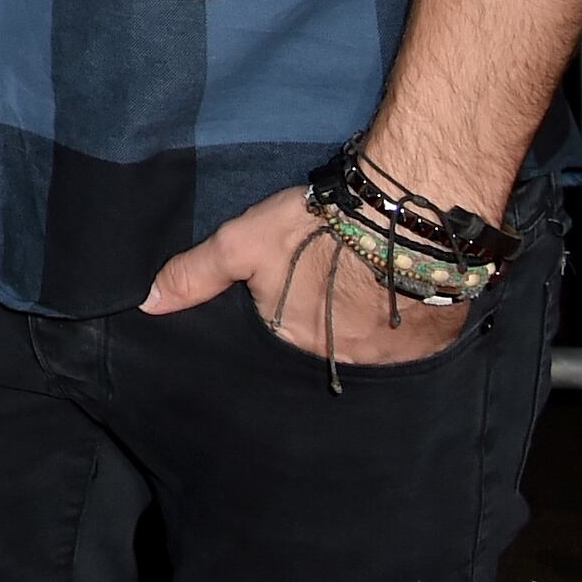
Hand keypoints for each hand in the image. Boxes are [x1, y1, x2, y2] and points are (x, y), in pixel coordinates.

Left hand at [141, 183, 476, 369]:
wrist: (406, 218)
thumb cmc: (317, 229)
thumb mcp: (242, 243)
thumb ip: (195, 274)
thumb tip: (146, 306)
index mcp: (296, 343)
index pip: (283, 342)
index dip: (286, 318)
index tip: (293, 298)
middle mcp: (345, 363)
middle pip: (329, 346)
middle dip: (326, 326)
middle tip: (331, 291)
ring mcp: (394, 358)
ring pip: (373, 347)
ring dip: (368, 327)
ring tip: (367, 292)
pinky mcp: (435, 343)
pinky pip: (416, 344)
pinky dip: (408, 327)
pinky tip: (403, 299)